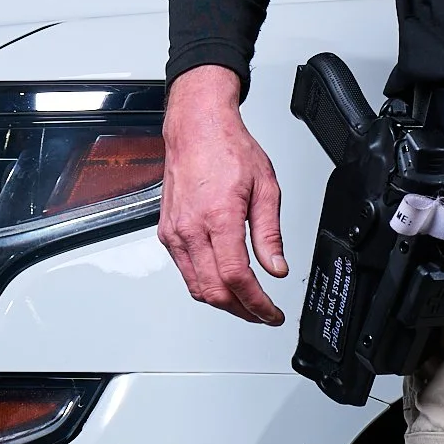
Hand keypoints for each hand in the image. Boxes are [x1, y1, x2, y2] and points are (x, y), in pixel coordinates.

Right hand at [159, 65, 288, 323]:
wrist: (196, 129)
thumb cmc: (228, 150)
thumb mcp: (266, 187)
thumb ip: (270, 234)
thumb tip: (277, 268)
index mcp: (218, 217)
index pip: (236, 277)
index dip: (256, 304)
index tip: (272, 313)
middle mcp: (191, 228)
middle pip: (214, 290)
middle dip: (241, 310)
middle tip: (263, 314)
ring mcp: (175, 232)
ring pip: (196, 286)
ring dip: (222, 303)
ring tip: (247, 304)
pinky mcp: (166, 232)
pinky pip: (184, 271)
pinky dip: (204, 285)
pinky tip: (222, 283)